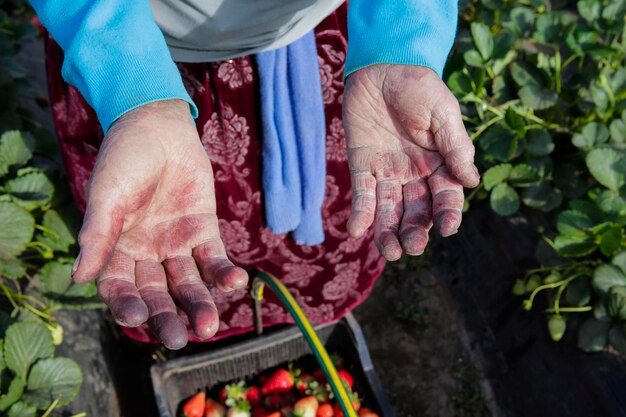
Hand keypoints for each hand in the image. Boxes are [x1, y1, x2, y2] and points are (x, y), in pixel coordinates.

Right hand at [71, 100, 247, 348]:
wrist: (159, 126)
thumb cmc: (124, 158)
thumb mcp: (108, 195)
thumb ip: (98, 234)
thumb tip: (79, 277)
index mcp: (116, 249)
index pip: (119, 288)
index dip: (126, 305)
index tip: (135, 318)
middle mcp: (147, 253)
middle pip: (157, 294)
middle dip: (167, 316)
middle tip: (179, 338)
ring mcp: (176, 243)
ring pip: (188, 282)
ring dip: (200, 303)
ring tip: (210, 325)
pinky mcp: (203, 230)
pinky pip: (214, 257)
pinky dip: (225, 272)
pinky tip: (236, 282)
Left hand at [343, 64, 478, 260]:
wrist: (383, 67)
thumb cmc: (419, 88)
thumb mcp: (443, 114)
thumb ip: (455, 147)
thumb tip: (471, 181)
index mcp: (439, 164)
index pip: (445, 197)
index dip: (447, 214)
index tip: (447, 228)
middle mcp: (414, 175)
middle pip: (416, 211)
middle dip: (415, 231)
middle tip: (413, 247)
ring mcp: (387, 172)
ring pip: (389, 210)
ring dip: (388, 232)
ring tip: (390, 253)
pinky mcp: (362, 166)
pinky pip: (362, 194)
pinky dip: (360, 214)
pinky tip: (356, 232)